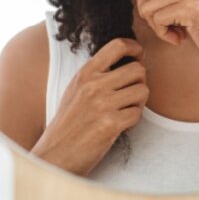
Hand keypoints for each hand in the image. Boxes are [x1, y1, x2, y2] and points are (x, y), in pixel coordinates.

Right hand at [32, 38, 147, 174]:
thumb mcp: (75, 90)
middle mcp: (93, 85)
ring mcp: (102, 104)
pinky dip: (134, 120)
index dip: (136, 48)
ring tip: (127, 110)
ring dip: (140, 102)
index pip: (118, 45)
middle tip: (133, 93)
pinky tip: (122, 124)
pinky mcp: (110, 124)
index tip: (139, 56)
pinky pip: (138, 113)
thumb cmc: (68, 123)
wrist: (56, 154)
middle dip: (141, 81)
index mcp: (85, 73)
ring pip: (142, 91)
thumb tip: (128, 60)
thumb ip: (96, 74)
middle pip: (138, 69)